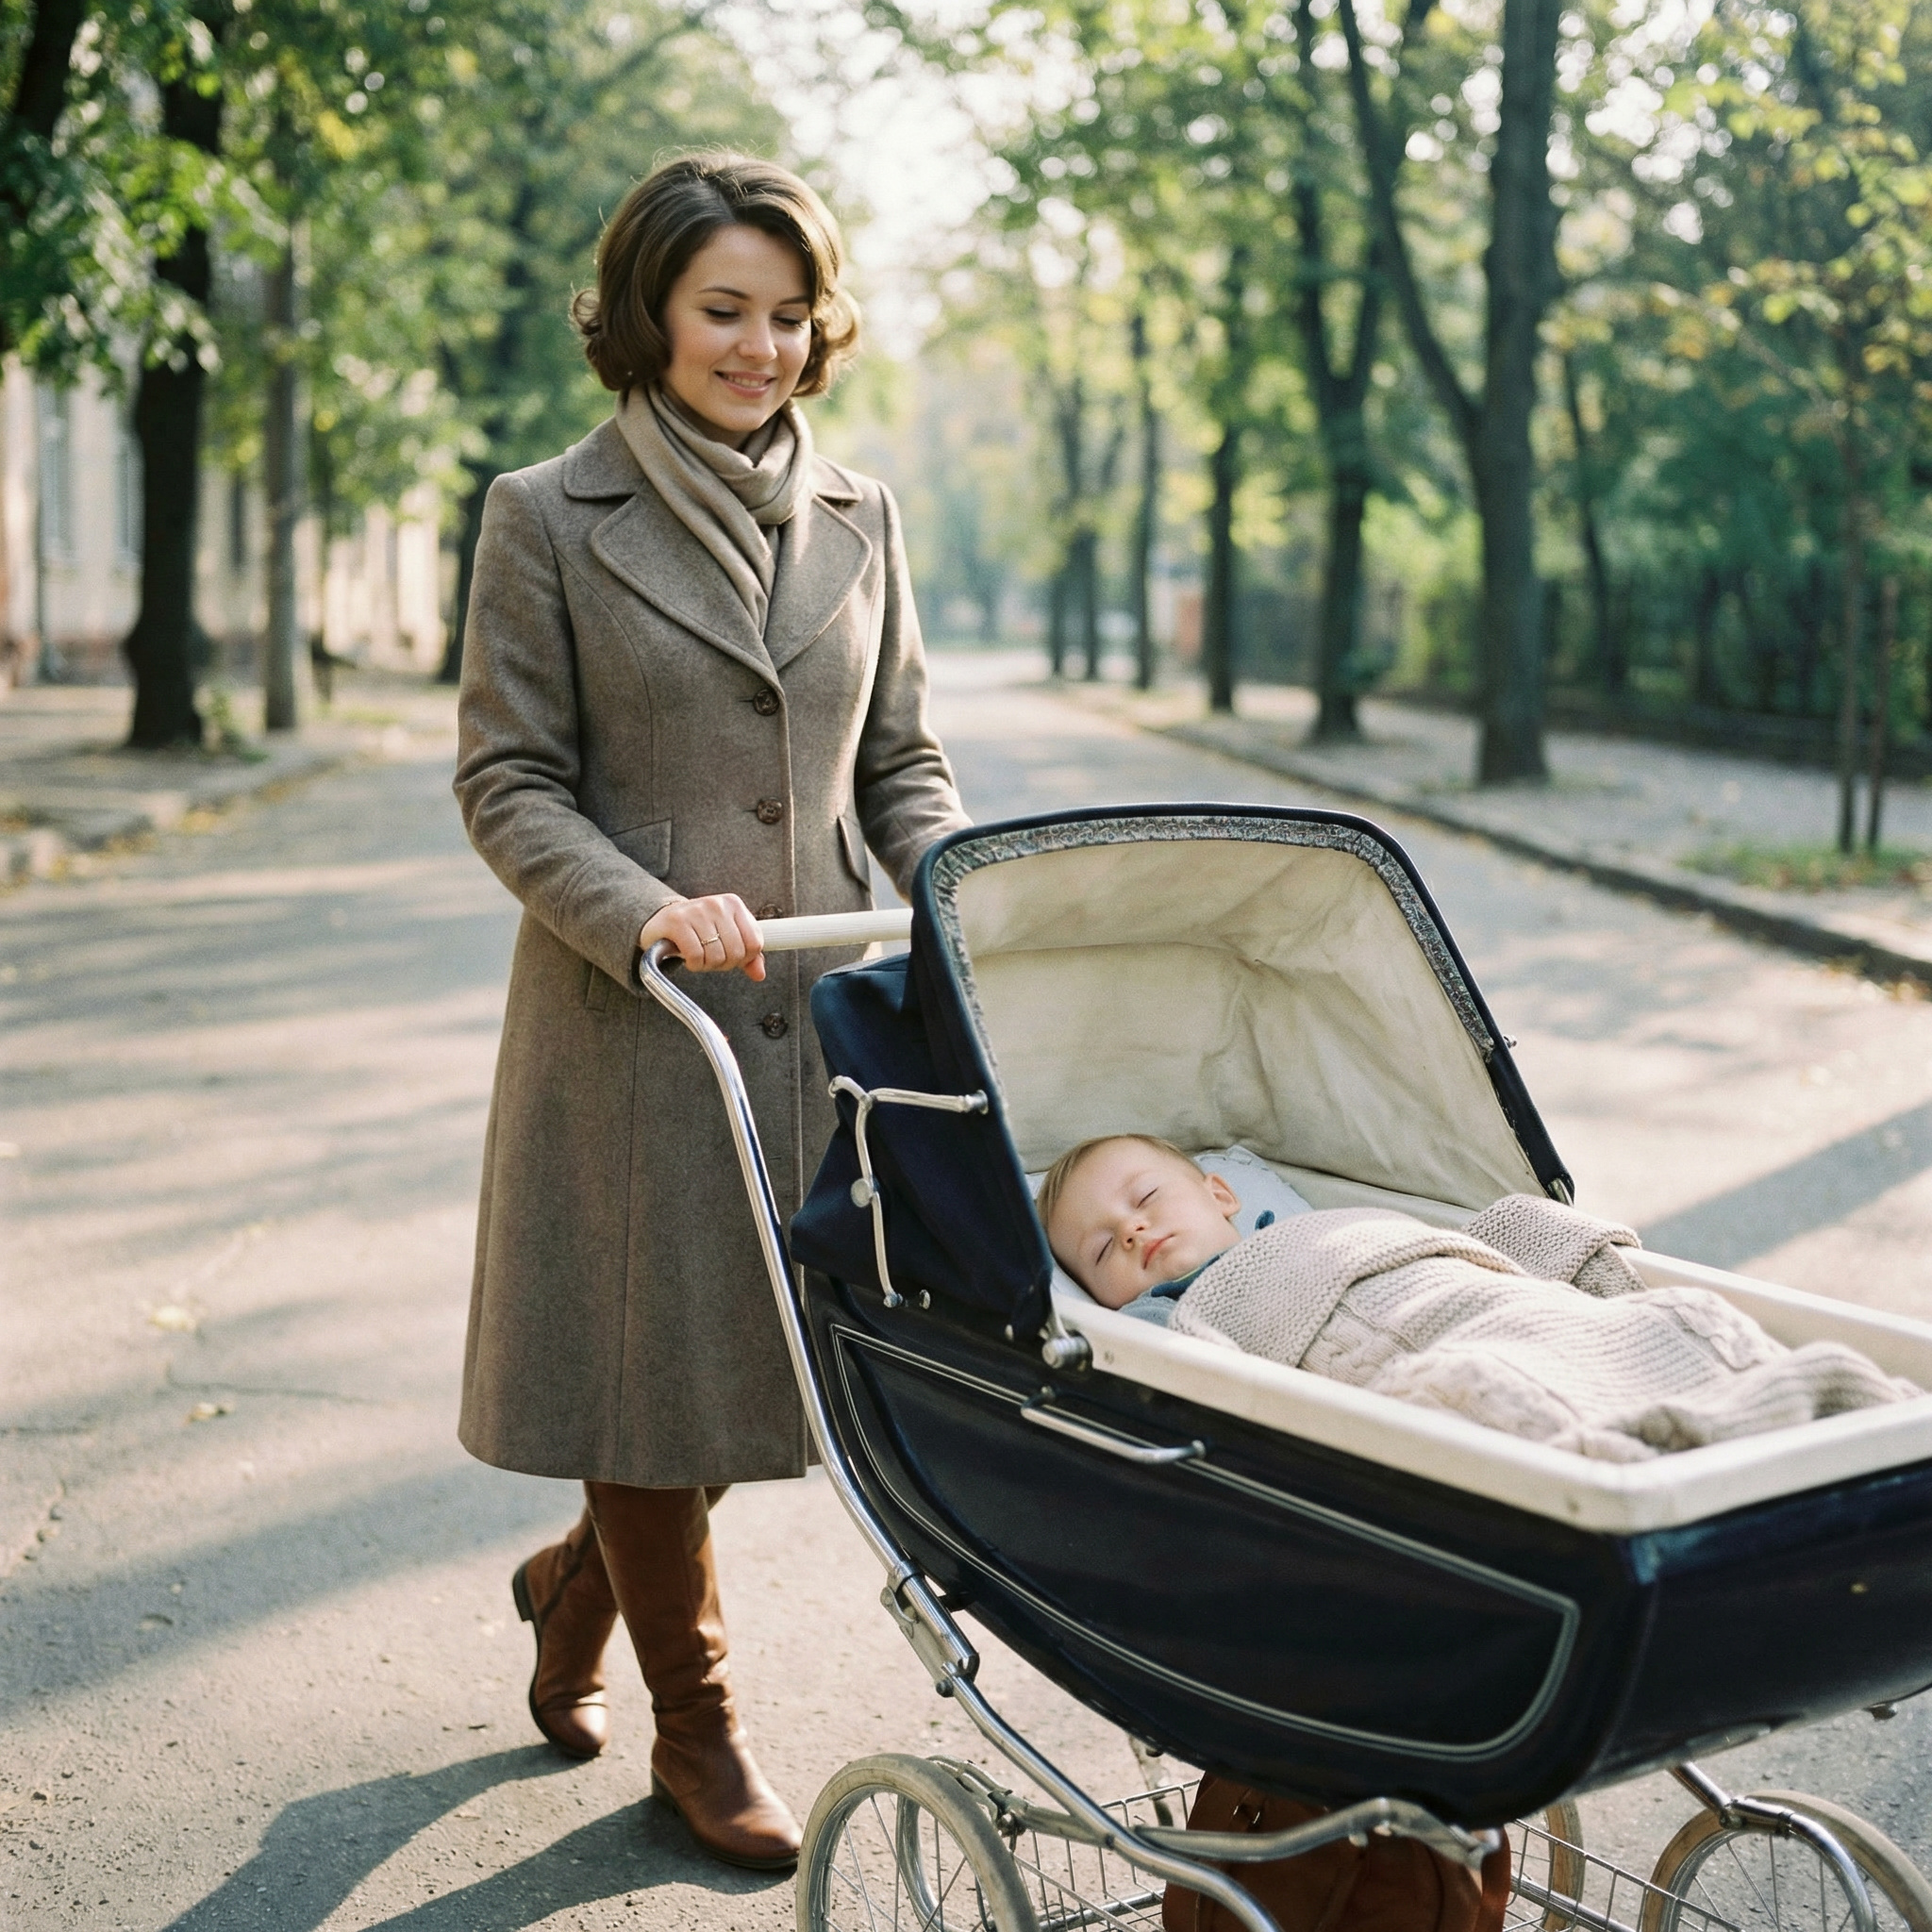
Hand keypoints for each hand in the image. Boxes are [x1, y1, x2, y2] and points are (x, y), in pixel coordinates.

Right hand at [640, 894, 765, 980]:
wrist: (661, 922)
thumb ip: (747, 956)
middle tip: (710, 957)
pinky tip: (688, 958)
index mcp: (734, 904)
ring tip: (698, 956)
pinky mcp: (677, 922)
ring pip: (717, 956)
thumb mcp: (726, 939)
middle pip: (736, 952)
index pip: (755, 943)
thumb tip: (759, 974)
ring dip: (707, 965)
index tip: (728, 955)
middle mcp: (717, 904)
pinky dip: (694, 965)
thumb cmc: (698, 932)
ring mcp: (697, 911)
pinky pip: (696, 956)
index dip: (743, 958)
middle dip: (723, 964)